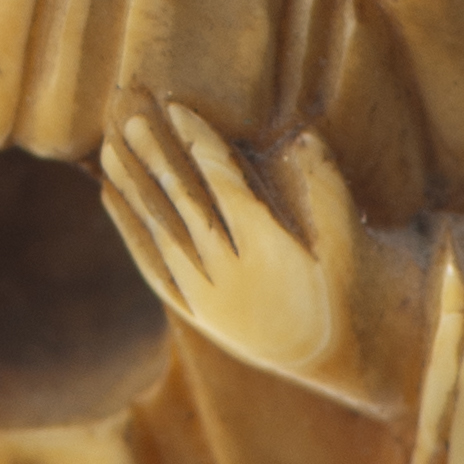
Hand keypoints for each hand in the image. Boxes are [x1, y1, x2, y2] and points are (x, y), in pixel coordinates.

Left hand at [100, 101, 427, 418]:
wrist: (347, 355)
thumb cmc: (353, 285)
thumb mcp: (351, 237)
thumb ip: (325, 186)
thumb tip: (301, 136)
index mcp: (272, 253)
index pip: (225, 186)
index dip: (200, 144)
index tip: (177, 108)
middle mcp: (234, 279)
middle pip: (185, 208)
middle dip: (155, 161)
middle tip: (129, 121)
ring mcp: (212, 302)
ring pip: (162, 238)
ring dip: (134, 193)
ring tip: (110, 152)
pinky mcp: (200, 317)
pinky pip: (156, 270)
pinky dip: (132, 233)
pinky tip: (112, 199)